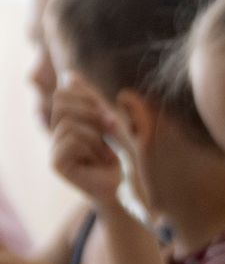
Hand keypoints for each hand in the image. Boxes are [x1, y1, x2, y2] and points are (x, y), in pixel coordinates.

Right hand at [48, 80, 124, 209]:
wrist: (130, 187)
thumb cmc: (123, 156)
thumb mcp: (111, 123)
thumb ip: (92, 101)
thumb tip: (70, 75)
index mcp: (68, 122)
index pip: (63, 93)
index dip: (86, 96)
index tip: (110, 114)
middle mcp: (56, 134)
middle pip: (60, 103)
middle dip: (91, 113)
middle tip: (112, 129)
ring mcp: (54, 149)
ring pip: (69, 123)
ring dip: (97, 135)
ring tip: (107, 152)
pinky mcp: (56, 164)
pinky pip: (71, 140)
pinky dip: (93, 147)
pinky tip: (101, 161)